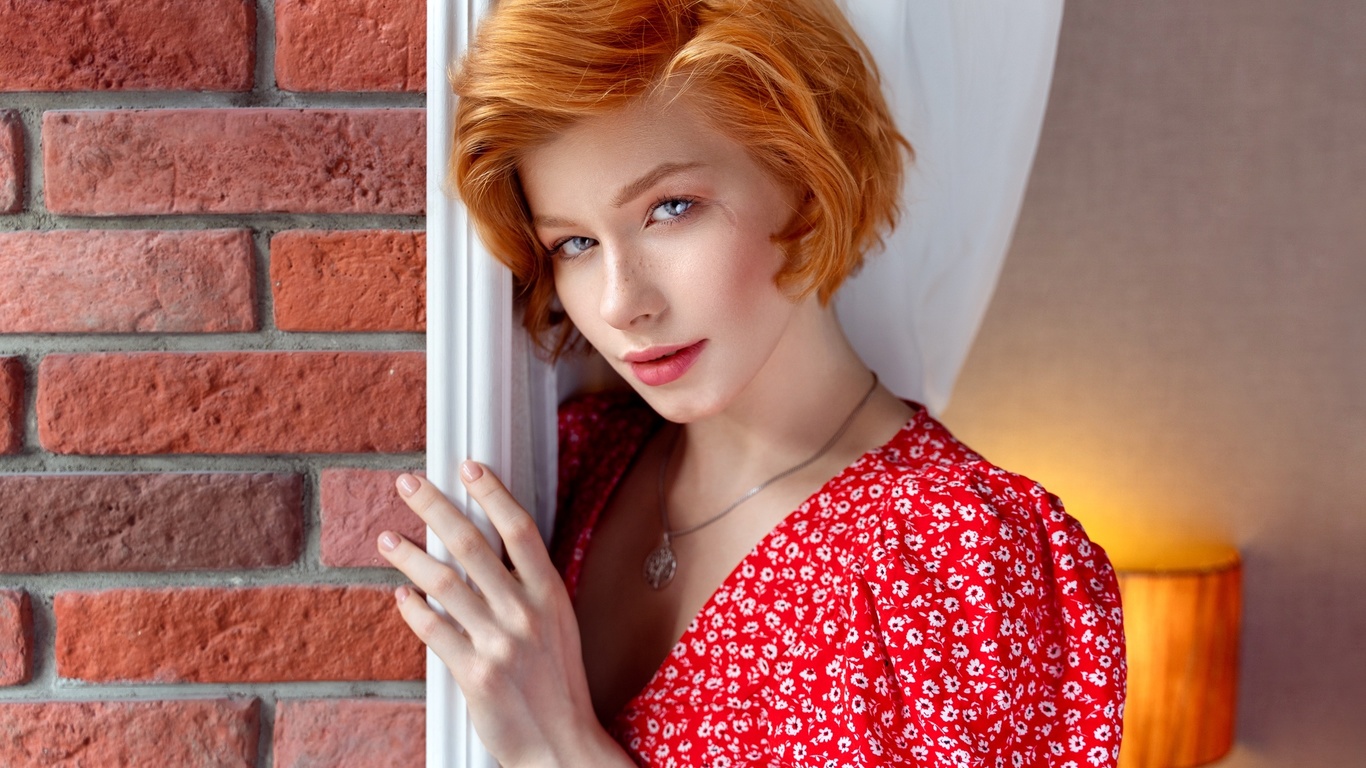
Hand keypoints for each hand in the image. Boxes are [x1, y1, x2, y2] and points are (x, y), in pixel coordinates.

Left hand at [378, 462, 631, 767]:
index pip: (519, 528)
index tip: (467, 466)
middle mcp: (525, 612)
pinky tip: (401, 595)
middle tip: (408, 484)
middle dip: (434, 507)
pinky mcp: (473, 673)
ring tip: (387, 538)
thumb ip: (529, 587)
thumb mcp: (558, 624)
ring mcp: (498, 643)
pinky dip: (413, 608)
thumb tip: (489, 546)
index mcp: (550, 594)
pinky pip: (433, 630)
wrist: (559, 744)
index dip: (491, 493)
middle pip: (471, 544)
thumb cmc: (558, 683)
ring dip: (409, 555)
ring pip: (443, 583)